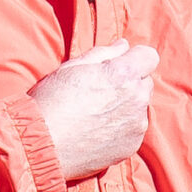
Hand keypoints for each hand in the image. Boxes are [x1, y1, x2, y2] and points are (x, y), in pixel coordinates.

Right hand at [28, 41, 158, 182]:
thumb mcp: (72, 67)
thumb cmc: (52, 101)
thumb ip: (104, 53)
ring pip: (140, 107)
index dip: (134, 58)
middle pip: (145, 83)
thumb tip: (123, 46)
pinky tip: (98, 131)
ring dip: (126, 107)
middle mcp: (137, 98)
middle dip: (129, 83)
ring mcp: (136, 124)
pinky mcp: (131, 145)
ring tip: (96, 114)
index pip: (149, 56)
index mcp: (124, 73)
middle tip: (101, 92)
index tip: (118, 66)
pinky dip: (121, 128)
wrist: (42, 144)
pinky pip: (133, 130)